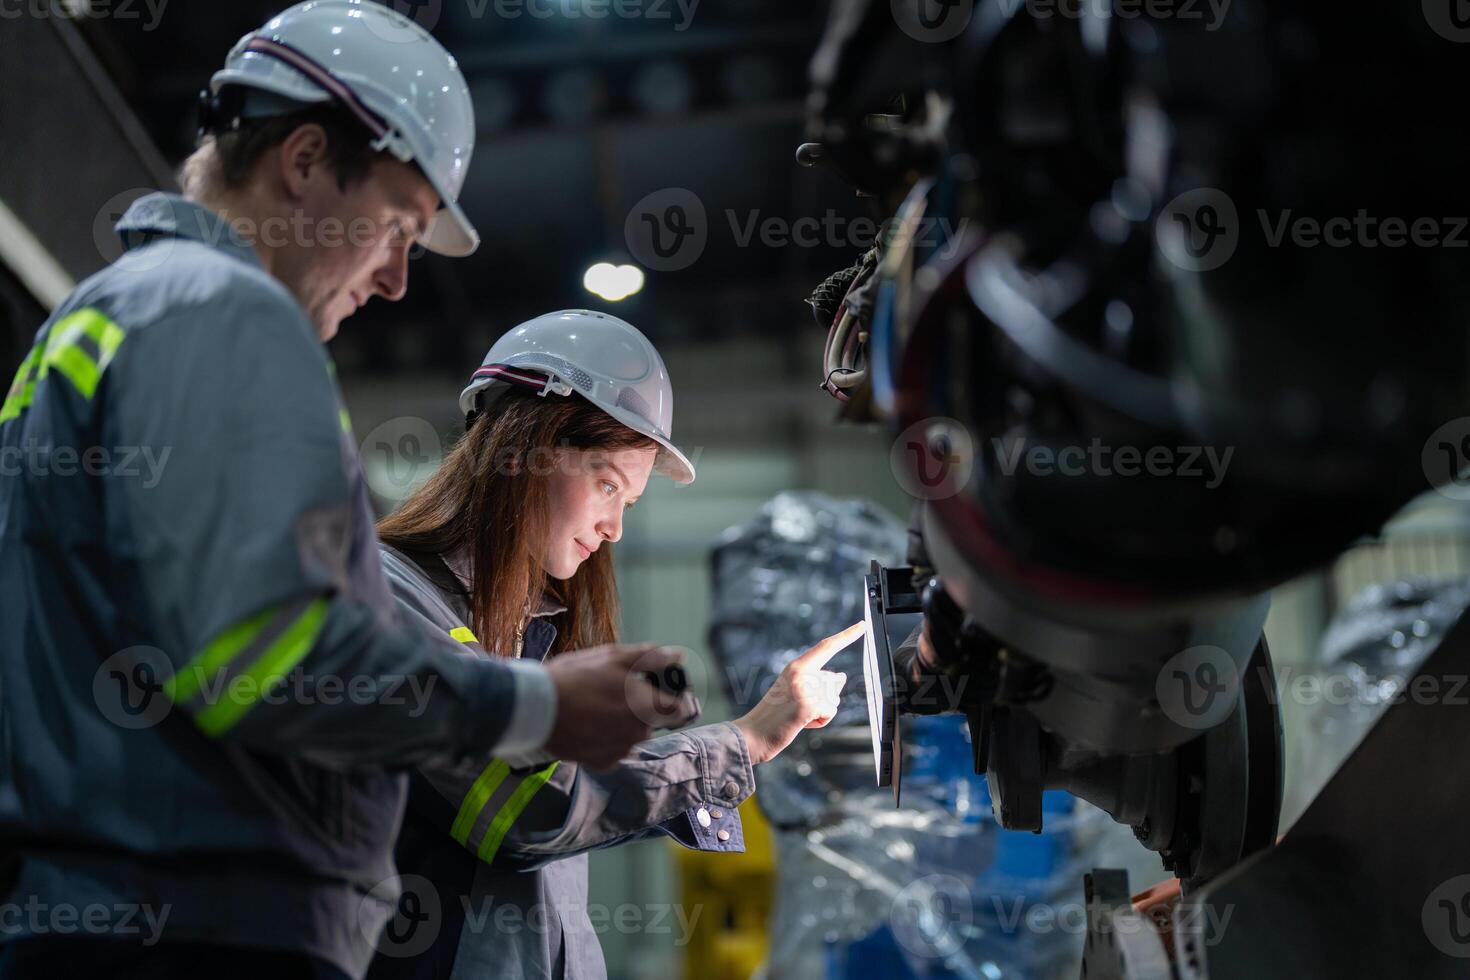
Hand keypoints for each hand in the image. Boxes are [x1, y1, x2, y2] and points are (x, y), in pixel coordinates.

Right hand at [543, 644, 686, 770]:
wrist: (536, 709)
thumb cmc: (576, 678)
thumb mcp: (613, 657)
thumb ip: (650, 658)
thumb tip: (676, 656)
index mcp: (648, 707)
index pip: (681, 708)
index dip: (674, 697)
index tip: (660, 690)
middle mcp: (640, 734)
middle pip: (651, 720)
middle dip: (639, 706)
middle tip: (612, 691)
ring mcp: (621, 751)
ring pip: (630, 734)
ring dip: (619, 722)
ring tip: (593, 706)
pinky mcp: (601, 763)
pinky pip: (612, 749)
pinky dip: (604, 739)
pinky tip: (586, 724)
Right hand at [734, 622, 862, 765]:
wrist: (752, 734)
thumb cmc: (774, 715)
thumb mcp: (795, 691)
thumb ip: (818, 682)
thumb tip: (843, 677)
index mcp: (795, 666)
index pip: (827, 646)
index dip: (847, 635)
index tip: (862, 625)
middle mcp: (801, 672)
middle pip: (834, 681)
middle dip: (825, 698)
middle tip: (799, 708)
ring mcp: (805, 688)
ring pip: (834, 698)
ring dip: (822, 712)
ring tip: (798, 716)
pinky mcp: (809, 705)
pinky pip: (831, 712)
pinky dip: (820, 721)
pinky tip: (802, 723)